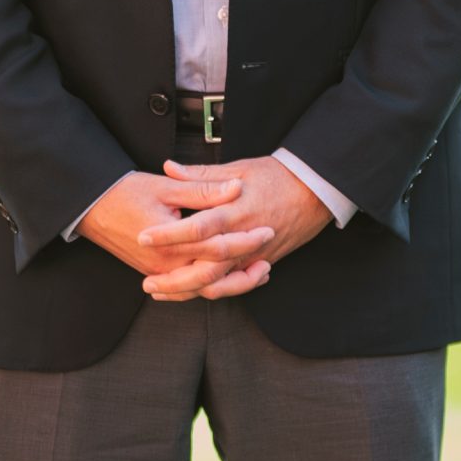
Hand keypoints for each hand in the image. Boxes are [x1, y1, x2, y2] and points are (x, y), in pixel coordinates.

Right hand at [76, 169, 274, 297]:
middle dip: (245, 266)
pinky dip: (211, 285)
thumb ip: (203, 190)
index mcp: (172, 244)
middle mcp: (167, 265)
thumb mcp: (165, 187)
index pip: (218, 246)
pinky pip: (189, 288)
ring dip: (233, 283)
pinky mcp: (156, 273)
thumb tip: (235, 188)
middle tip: (269, 250)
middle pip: (215, 275)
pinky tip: (228, 277)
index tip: (268, 228)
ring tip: (259, 272)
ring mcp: (160, 272)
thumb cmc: (125, 193)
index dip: (246, 238)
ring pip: (204, 288)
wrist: (90, 208)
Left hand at [137, 156, 331, 301]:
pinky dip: (213, 292)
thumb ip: (202, 175)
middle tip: (147, 283)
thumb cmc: (278, 176)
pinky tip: (193, 293)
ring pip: (219, 284)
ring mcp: (254, 256)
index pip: (198, 227)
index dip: (170, 234)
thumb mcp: (239, 169)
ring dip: (189, 292)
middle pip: (206, 269)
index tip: (144, 236)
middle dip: (175, 280)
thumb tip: (169, 167)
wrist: (316, 192)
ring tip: (163, 293)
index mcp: (236, 212)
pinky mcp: (261, 263)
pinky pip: (234, 285)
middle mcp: (244, 239)